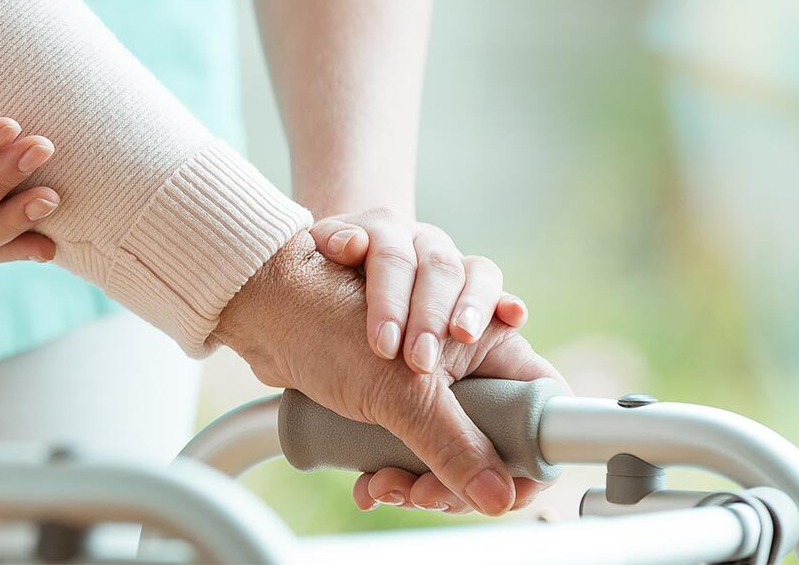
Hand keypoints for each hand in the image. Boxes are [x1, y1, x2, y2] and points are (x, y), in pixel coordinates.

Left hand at [215, 233, 566, 515]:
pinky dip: (391, 468)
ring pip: (449, 447)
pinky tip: (365, 480)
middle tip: (416, 490)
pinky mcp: (394, 396)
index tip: (500, 486)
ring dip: (418, 477)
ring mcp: (429, 375)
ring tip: (380, 484)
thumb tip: (497, 498)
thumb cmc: (325, 309)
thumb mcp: (397, 387)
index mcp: (486, 331)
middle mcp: (465, 351)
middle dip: (454, 472)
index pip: (542, 398)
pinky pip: (411, 446)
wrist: (257, 300)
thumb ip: (451, 441)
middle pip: (494, 434)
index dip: (528, 449)